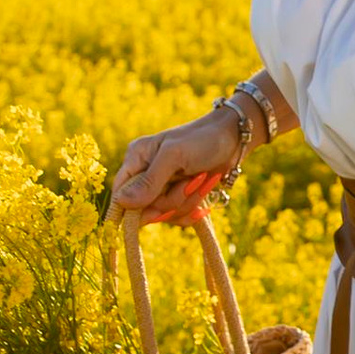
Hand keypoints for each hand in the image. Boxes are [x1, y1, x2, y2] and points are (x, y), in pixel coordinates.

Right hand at [108, 109, 241, 231]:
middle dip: (171, 201)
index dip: (131, 209)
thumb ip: (150, 180)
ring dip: (188, 201)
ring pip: (165, 214)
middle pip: (145, 209)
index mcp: (137, 158)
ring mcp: (163, 187)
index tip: (154, 213)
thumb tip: (123, 202)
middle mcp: (146, 174)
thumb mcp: (174, 155)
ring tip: (202, 178)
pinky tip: (206, 190)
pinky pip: (179, 216)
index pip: (120, 193)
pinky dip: (195, 207)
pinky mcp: (179, 196)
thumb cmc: (202, 139)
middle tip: (190, 181)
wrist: (234, 137)